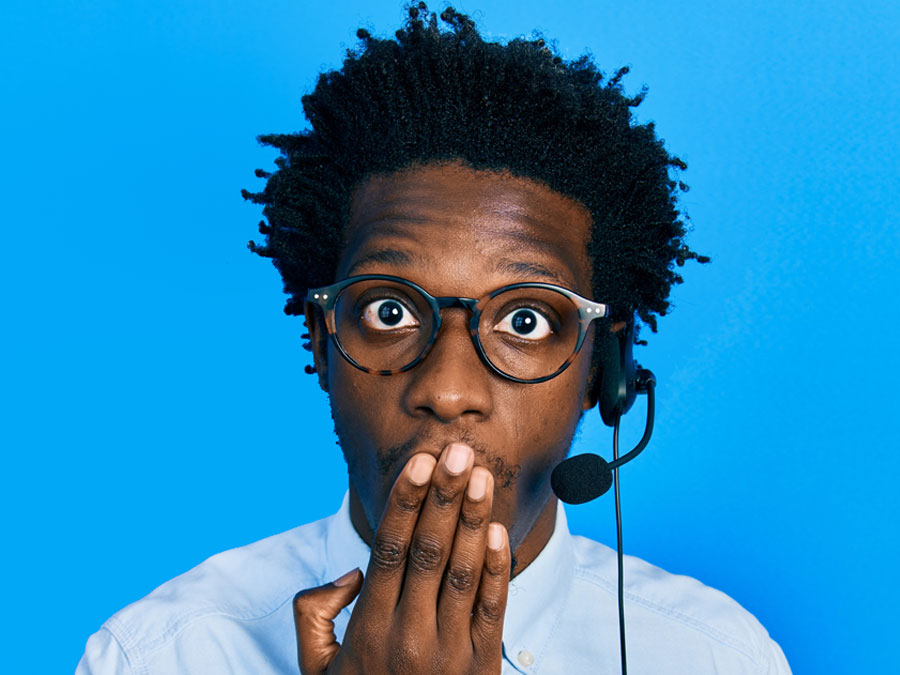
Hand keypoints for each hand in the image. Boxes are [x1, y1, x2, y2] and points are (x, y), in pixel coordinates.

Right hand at [292, 442, 510, 673]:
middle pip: (427, 551)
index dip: (404, 503)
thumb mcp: (317, 669)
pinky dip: (497, 567)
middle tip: (455, 451)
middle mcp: (409, 634)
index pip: (389, 551)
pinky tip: (497, 530)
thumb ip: (315, 614)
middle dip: (442, 496)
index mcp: (368, 629)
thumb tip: (349, 571)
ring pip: (462, 571)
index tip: (417, 463)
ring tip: (479, 476)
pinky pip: (492, 607)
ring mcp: (449, 650)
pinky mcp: (482, 664)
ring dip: (472, 519)